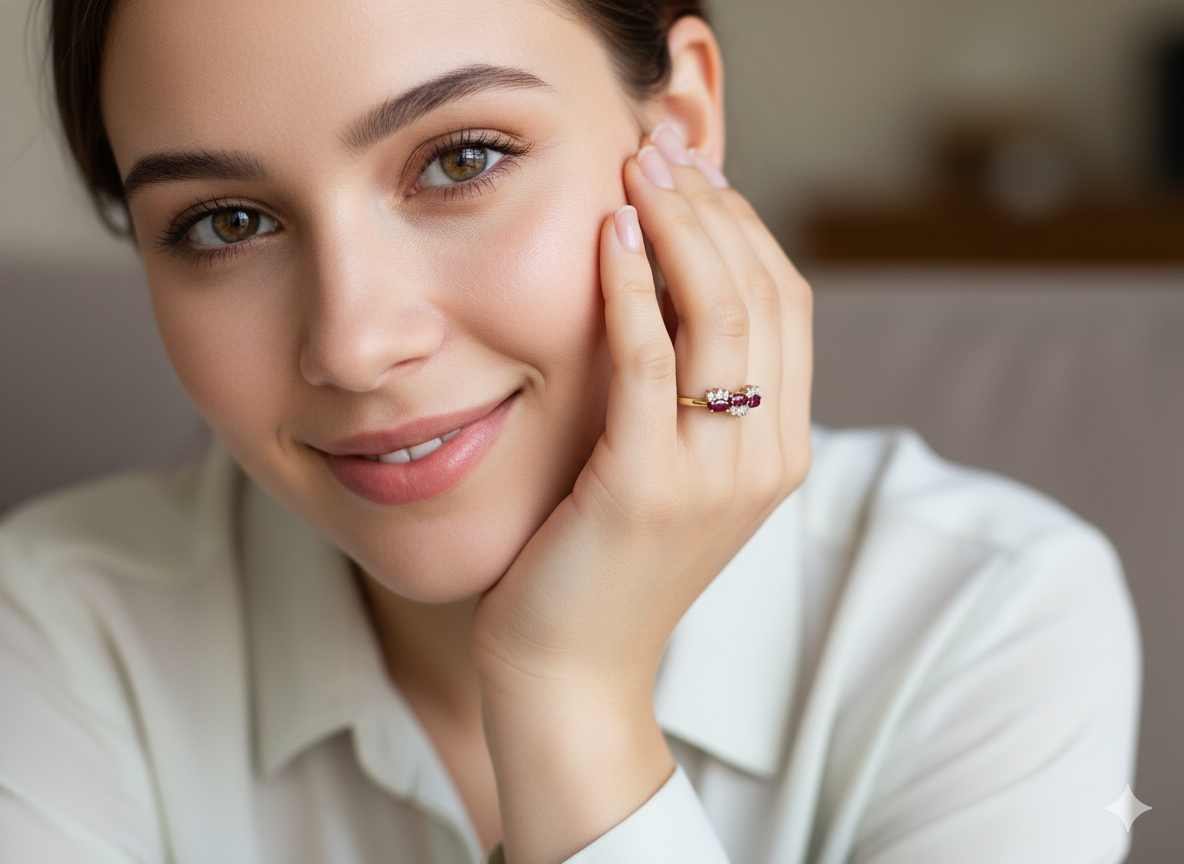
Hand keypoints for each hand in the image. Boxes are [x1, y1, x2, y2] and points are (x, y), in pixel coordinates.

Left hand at [471, 126, 812, 863]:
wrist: (573, 673)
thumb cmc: (606, 565)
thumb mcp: (675, 475)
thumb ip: (695, 398)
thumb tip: (676, 295)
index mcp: (780, 448)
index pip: (786, 306)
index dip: (745, 229)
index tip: (693, 176)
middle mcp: (764, 458)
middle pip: (760, 297)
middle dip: (711, 210)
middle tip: (660, 150)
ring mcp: (714, 477)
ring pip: (719, 318)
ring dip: (678, 231)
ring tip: (636, 172)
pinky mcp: (647, 488)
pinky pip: (649, 364)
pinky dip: (633, 291)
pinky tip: (609, 238)